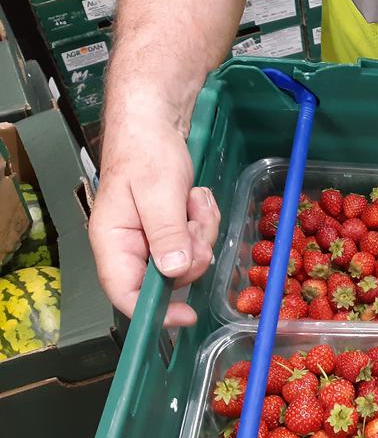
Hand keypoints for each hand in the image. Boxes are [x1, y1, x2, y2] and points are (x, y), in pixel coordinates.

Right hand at [89, 115, 220, 325]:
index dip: (156, 312)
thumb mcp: (158, 192)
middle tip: (194, 218)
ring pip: (188, 259)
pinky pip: (196, 241)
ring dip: (201, 231)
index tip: (188, 315)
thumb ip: (166, 232)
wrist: (156, 122)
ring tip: (193, 199)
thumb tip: (173, 272)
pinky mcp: (171, 229)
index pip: (125, 294)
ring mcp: (152, 239)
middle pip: (168, 278)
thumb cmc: (146, 151)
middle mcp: (130, 247)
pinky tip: (195, 197)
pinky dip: (203, 221)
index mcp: (113, 242)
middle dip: (192, 252)